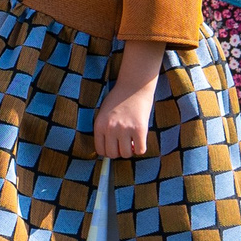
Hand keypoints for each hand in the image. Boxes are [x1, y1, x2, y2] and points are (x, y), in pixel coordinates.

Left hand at [92, 42, 166, 159]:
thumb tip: (109, 151)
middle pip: (113, 154)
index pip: (100, 150)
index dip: (108, 151)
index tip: (114, 147)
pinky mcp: (140, 129)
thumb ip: (105, 130)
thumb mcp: (104, 113)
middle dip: (119, 151)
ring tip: (132, 140)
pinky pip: (140, 150)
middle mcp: (111, 129)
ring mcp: (125, 129)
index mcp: (99, 125)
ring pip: (126, 154)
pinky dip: (141, 148)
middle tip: (124, 143)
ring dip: (130, 150)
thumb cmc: (119, 99)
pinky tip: (140, 140)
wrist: (134, 86)